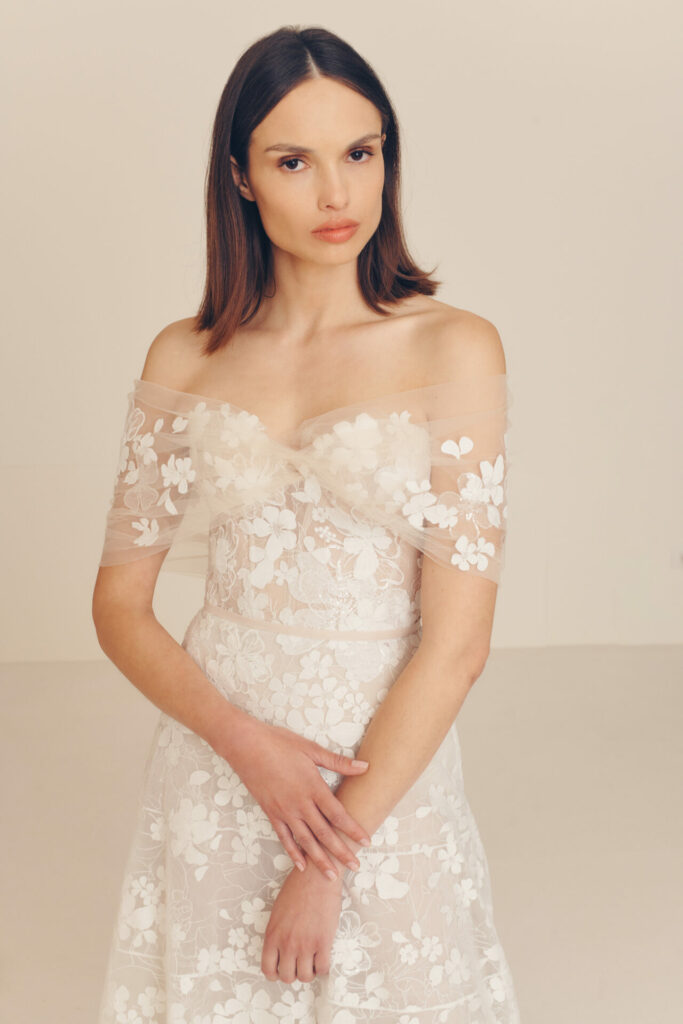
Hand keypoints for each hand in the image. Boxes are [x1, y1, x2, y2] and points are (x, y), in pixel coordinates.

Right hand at [216, 715, 370, 879]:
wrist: (246, 746)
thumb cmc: (279, 744)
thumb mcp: (311, 749)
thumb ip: (338, 762)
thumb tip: (365, 767)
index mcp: (313, 786)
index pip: (338, 814)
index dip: (353, 829)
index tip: (366, 842)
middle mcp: (300, 803)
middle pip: (324, 833)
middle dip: (341, 851)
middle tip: (355, 866)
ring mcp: (284, 810)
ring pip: (305, 840)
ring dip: (319, 859)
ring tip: (332, 875)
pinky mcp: (271, 813)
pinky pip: (284, 837)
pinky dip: (293, 852)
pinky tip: (301, 865)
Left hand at [261, 862, 342, 983]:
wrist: (316, 876)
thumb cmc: (297, 888)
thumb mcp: (278, 912)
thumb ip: (277, 932)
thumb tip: (281, 949)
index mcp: (272, 935)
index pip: (268, 969)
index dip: (276, 973)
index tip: (283, 967)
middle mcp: (287, 943)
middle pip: (287, 976)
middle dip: (293, 972)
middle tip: (300, 962)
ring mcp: (305, 944)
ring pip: (305, 976)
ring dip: (309, 971)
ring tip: (312, 959)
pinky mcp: (323, 941)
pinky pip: (323, 969)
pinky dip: (323, 967)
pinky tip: (323, 955)